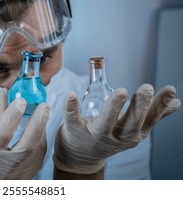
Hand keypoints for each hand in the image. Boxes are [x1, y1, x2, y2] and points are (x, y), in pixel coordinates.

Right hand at [0, 88, 49, 178]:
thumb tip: (5, 92)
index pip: (3, 134)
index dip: (12, 116)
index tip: (20, 99)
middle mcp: (5, 167)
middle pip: (27, 145)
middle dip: (37, 123)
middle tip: (44, 105)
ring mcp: (18, 174)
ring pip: (37, 151)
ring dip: (42, 129)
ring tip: (44, 111)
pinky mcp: (29, 176)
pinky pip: (40, 155)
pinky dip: (41, 139)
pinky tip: (41, 127)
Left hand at [53, 84, 180, 173]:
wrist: (81, 155)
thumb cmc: (109, 136)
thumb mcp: (133, 129)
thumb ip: (152, 115)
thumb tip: (176, 103)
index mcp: (132, 134)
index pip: (150, 120)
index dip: (160, 106)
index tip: (170, 89)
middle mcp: (116, 137)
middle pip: (130, 124)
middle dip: (140, 107)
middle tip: (146, 88)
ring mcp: (95, 134)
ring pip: (105, 123)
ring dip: (113, 107)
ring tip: (121, 91)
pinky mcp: (75, 130)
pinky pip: (72, 119)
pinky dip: (71, 107)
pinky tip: (71, 94)